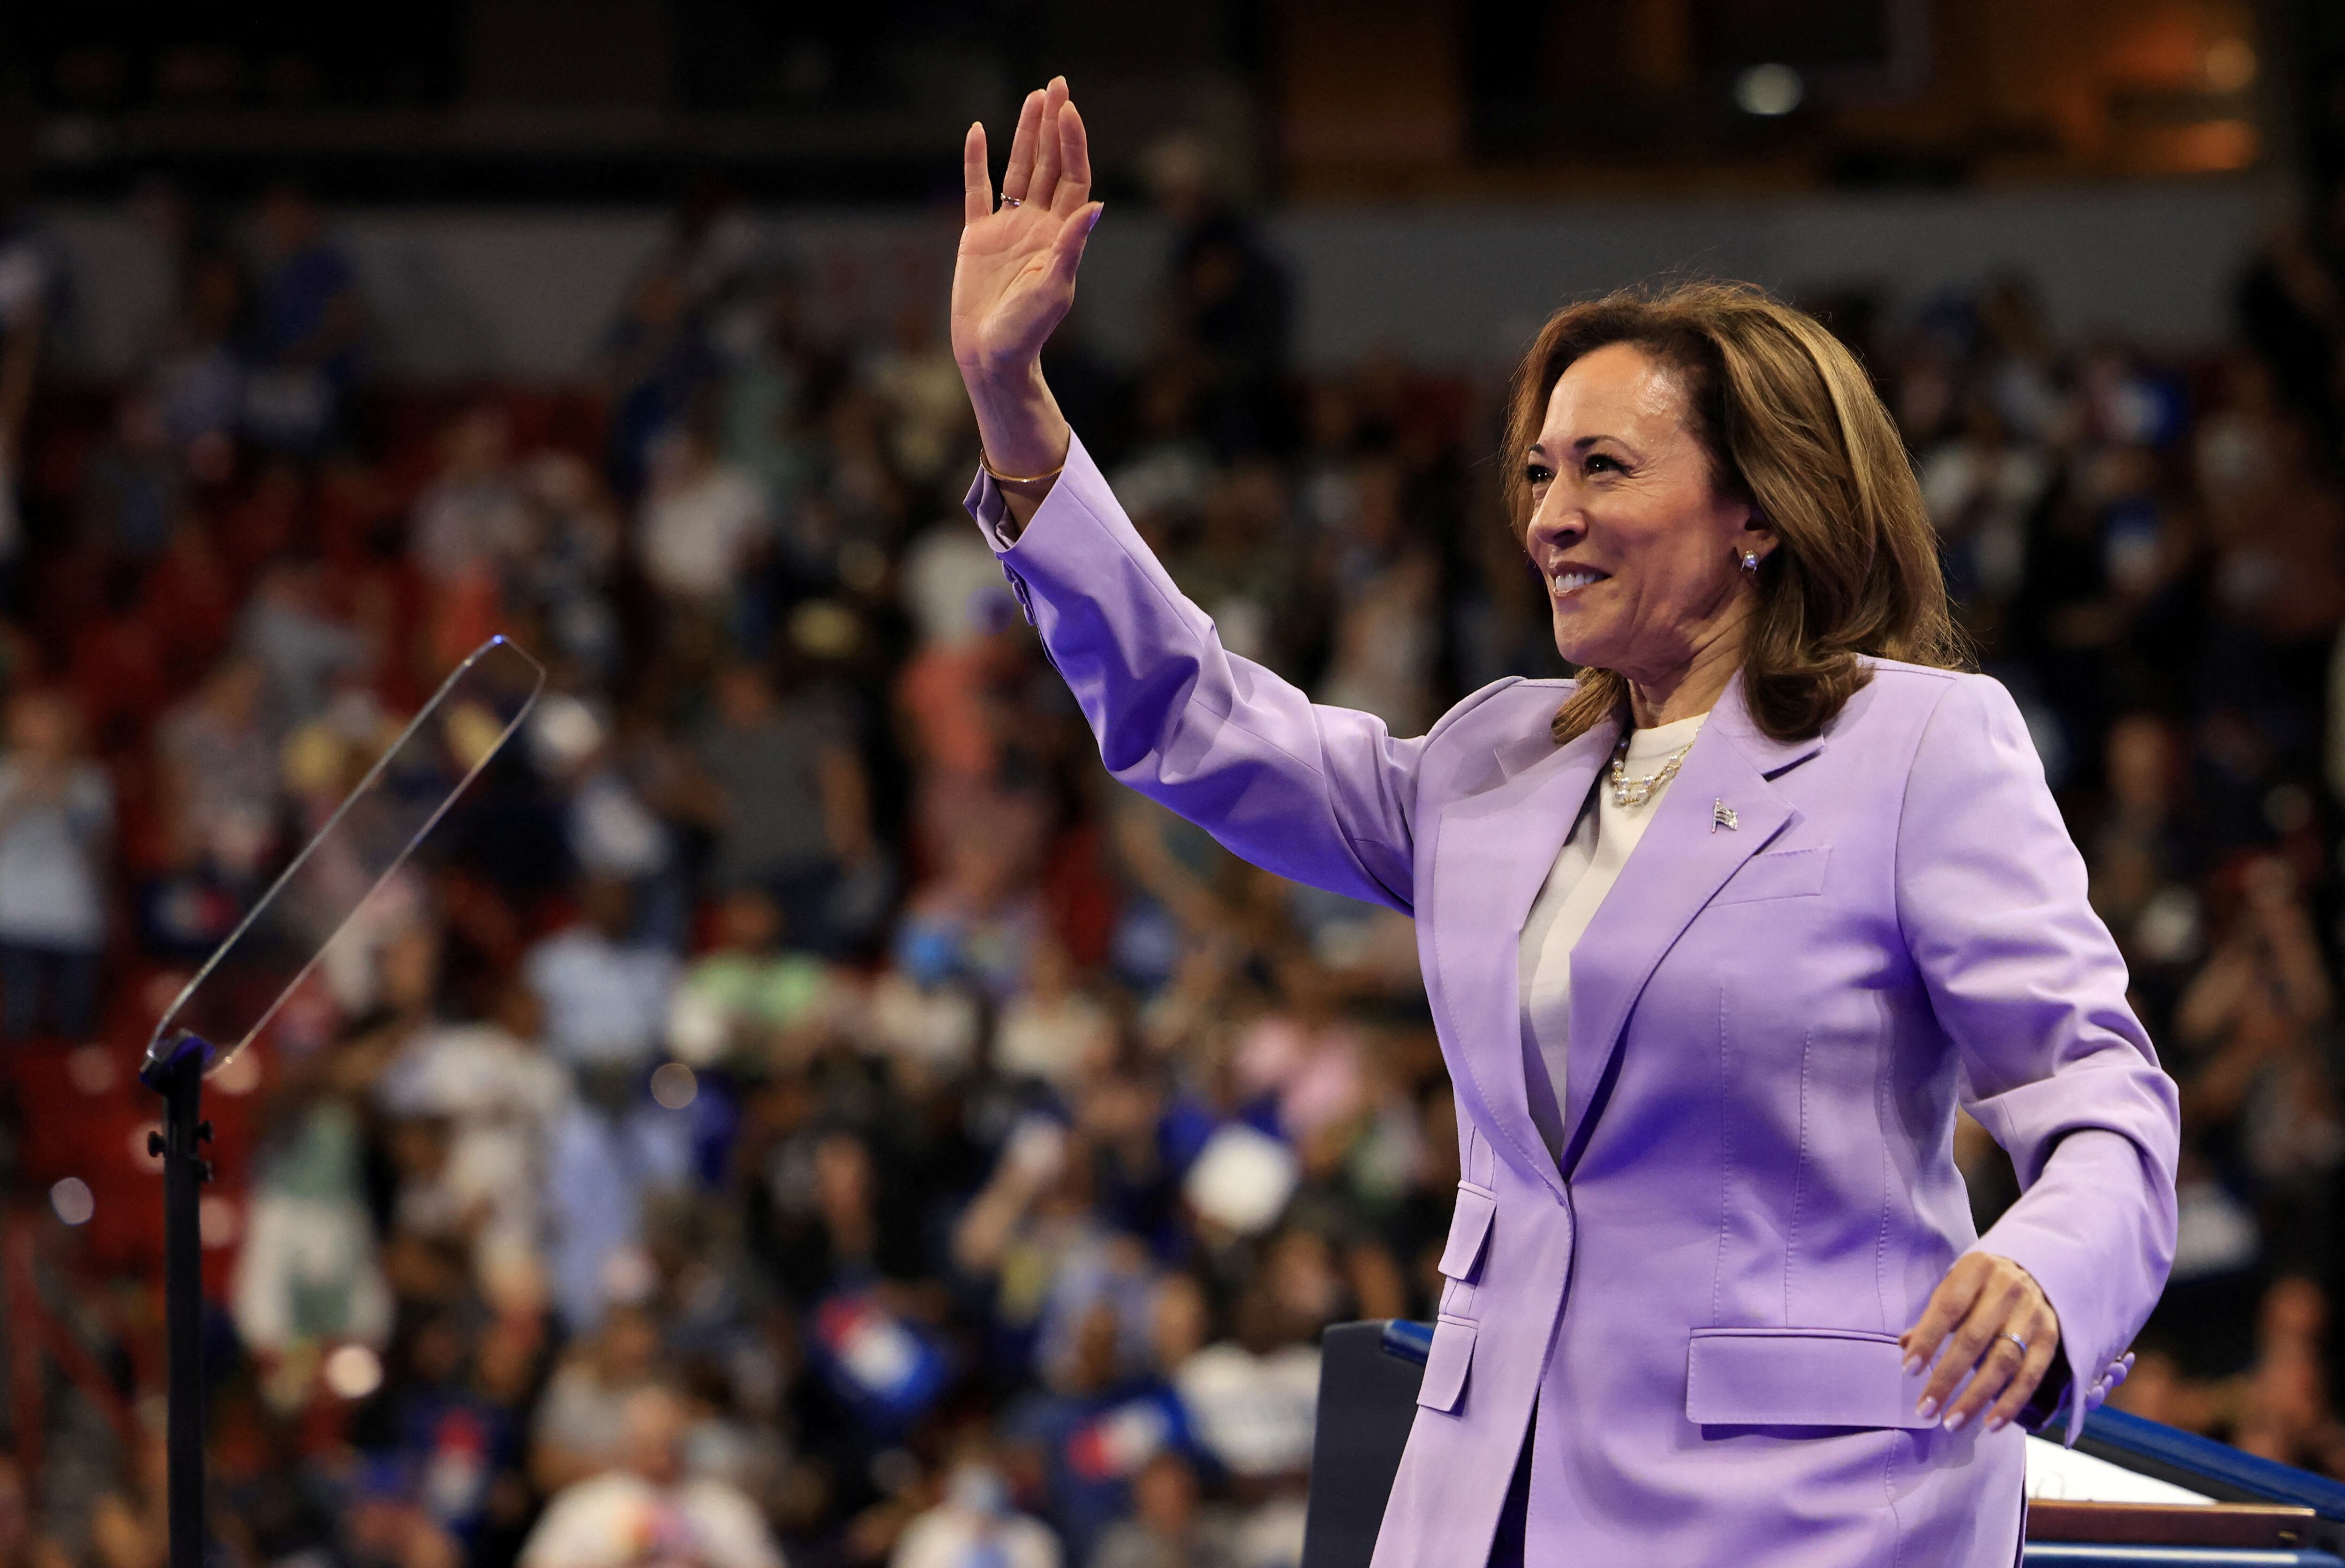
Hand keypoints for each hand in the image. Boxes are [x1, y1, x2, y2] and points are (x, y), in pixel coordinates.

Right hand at [952, 77, 1100, 477]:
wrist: (992, 355)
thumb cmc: (1028, 330)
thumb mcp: (1055, 287)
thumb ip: (1072, 244)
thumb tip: (1097, 204)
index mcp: (1061, 235)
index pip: (1072, 178)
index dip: (1072, 144)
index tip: (1069, 111)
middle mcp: (1038, 225)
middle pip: (1050, 164)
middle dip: (1054, 125)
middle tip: (1058, 84)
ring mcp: (1008, 228)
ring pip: (1019, 169)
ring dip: (1026, 134)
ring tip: (1034, 97)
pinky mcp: (977, 237)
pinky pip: (978, 190)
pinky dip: (976, 161)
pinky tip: (977, 132)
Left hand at [1901, 1252, 2060, 1432]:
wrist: (2035, 1271)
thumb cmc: (1981, 1284)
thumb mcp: (1955, 1286)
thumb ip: (1933, 1316)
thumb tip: (1905, 1345)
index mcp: (1976, 1269)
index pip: (1948, 1307)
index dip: (1928, 1339)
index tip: (1909, 1370)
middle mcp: (2007, 1290)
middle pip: (1974, 1340)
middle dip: (1947, 1378)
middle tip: (1925, 1409)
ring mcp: (2032, 1315)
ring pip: (2003, 1362)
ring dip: (1976, 1397)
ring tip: (1952, 1422)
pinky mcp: (2051, 1338)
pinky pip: (2031, 1375)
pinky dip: (2011, 1402)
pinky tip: (1991, 1424)